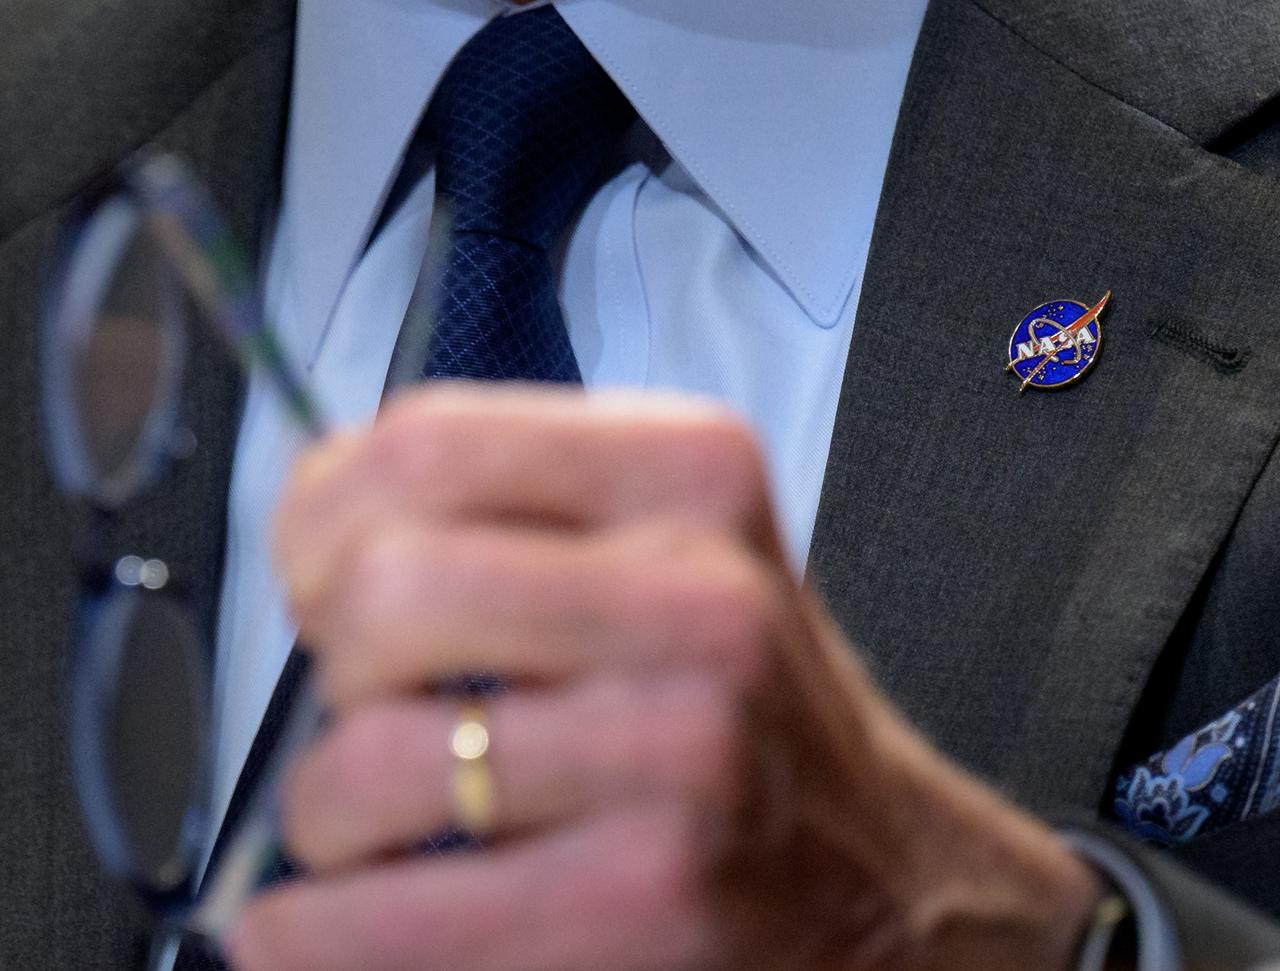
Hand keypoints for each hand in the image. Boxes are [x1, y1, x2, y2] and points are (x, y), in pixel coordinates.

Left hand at [229, 386, 1100, 970]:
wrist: (877, 873)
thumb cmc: (730, 703)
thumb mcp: (663, 544)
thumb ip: (504, 503)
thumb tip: (312, 523)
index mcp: (691, 472)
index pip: (425, 441)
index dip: (320, 518)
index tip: (319, 577)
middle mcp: (702, 597)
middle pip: (381, 593)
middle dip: (333, 669)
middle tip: (373, 705)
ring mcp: (684, 751)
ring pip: (364, 766)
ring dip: (327, 814)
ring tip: (381, 820)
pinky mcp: (649, 899)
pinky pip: (384, 920)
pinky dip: (316, 929)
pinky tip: (336, 915)